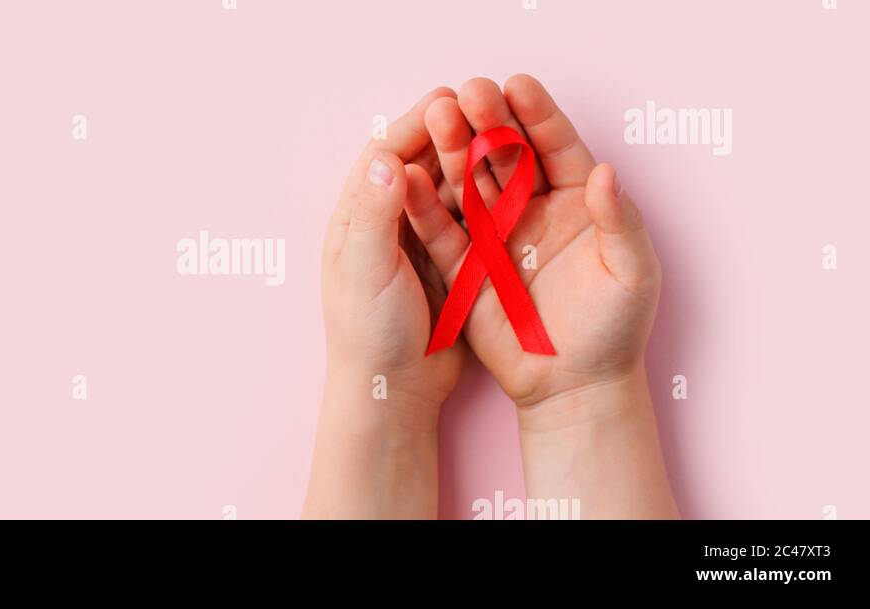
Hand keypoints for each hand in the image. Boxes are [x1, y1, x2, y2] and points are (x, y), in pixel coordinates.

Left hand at [321, 88, 472, 421]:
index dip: (414, 125)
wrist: (392, 390)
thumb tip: (389, 159)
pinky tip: (512, 181)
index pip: (385, 155)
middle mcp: (386, 224)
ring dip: (473, 160)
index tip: (448, 100)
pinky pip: (470, 220)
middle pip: (419, 163)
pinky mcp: (446, 265)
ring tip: (503, 131)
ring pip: (448, 188)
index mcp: (357, 218)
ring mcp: (417, 244)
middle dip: (448, 132)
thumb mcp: (367, 270)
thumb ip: (377, 214)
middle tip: (482, 103)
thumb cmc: (369, 332)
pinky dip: (487, 198)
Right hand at [404, 75, 659, 411]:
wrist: (575, 387)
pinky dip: (425, 206)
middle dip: (488, 122)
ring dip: (454, 151)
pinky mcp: (466, 269)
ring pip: (471, 184)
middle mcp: (532, 211)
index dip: (537, 116)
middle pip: (507, 157)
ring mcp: (496, 237)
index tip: (517, 85)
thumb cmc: (615, 330)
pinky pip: (443, 233)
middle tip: (469, 90)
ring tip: (436, 117)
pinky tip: (409, 178)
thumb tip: (604, 171)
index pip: (556, 147)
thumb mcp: (631, 272)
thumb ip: (617, 220)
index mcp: (576, 202)